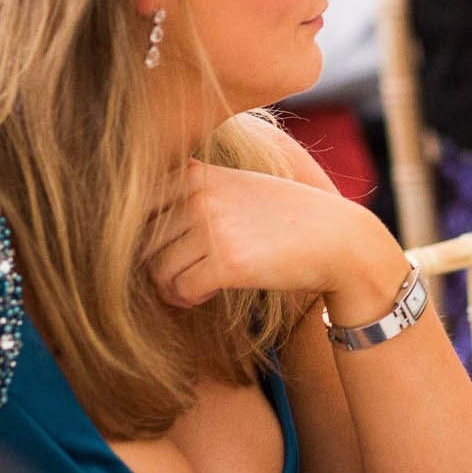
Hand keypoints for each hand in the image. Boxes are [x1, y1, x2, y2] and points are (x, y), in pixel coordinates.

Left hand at [145, 160, 408, 314]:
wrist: (337, 238)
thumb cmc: (286, 216)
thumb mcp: (238, 186)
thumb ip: (192, 193)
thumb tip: (134, 231)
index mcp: (199, 173)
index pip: (137, 208)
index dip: (144, 237)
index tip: (167, 249)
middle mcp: (200, 195)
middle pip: (143, 244)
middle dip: (158, 265)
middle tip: (184, 273)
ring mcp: (213, 228)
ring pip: (158, 272)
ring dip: (173, 286)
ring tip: (197, 284)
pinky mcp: (227, 263)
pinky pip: (180, 291)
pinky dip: (189, 299)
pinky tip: (209, 293)